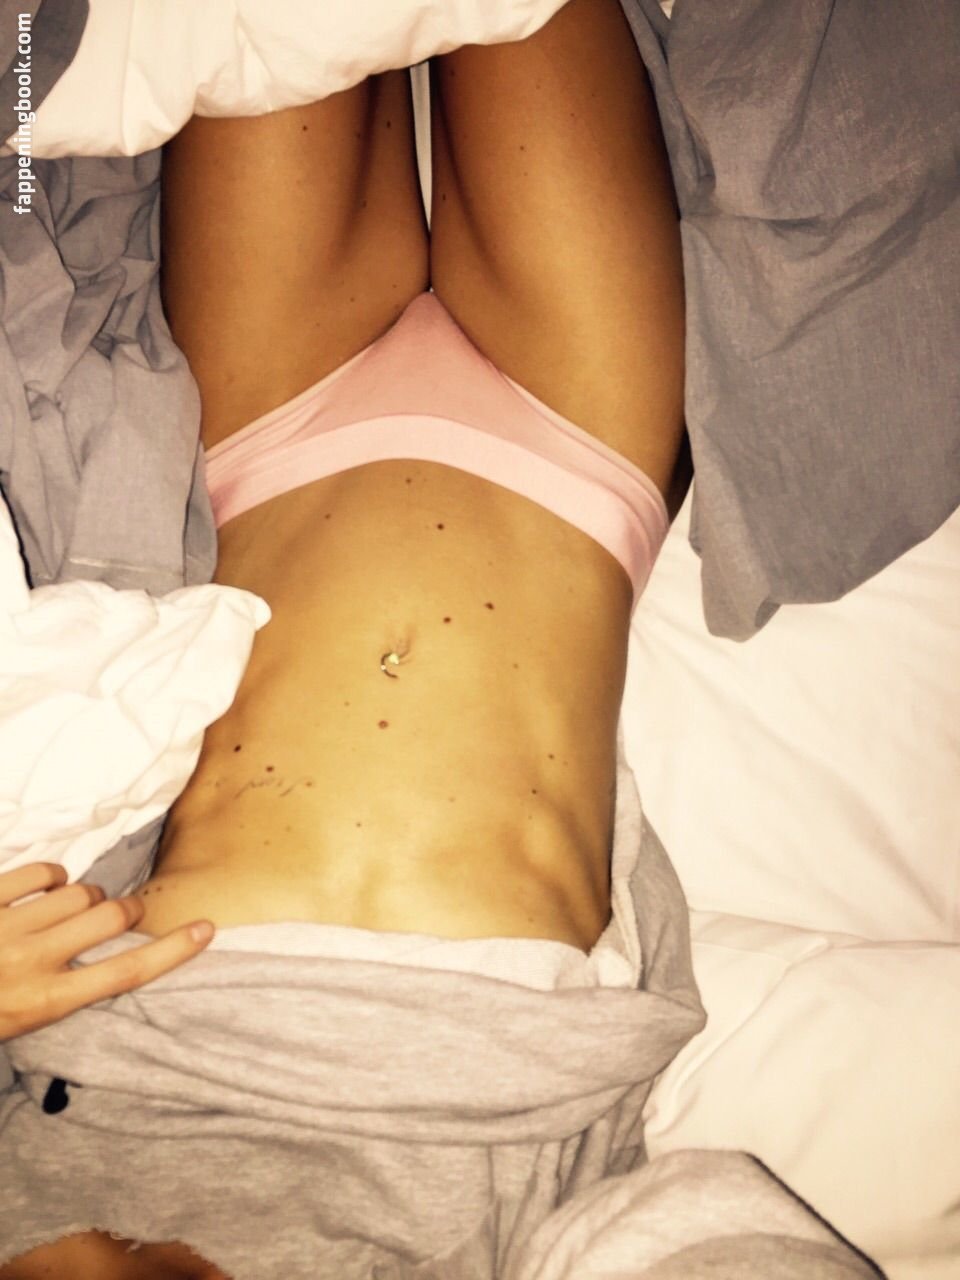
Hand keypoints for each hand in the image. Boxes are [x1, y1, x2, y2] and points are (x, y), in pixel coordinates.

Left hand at [0, 862, 214, 1040]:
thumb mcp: (23, 1020)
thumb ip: (61, 993)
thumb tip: (105, 956)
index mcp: (43, 1002)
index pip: (125, 973)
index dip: (172, 950)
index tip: (205, 930)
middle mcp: (28, 962)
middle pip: (111, 917)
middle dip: (127, 909)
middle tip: (124, 913)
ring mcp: (5, 927)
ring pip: (79, 892)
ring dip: (87, 896)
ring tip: (73, 908)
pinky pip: (41, 871)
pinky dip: (53, 875)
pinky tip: (50, 887)